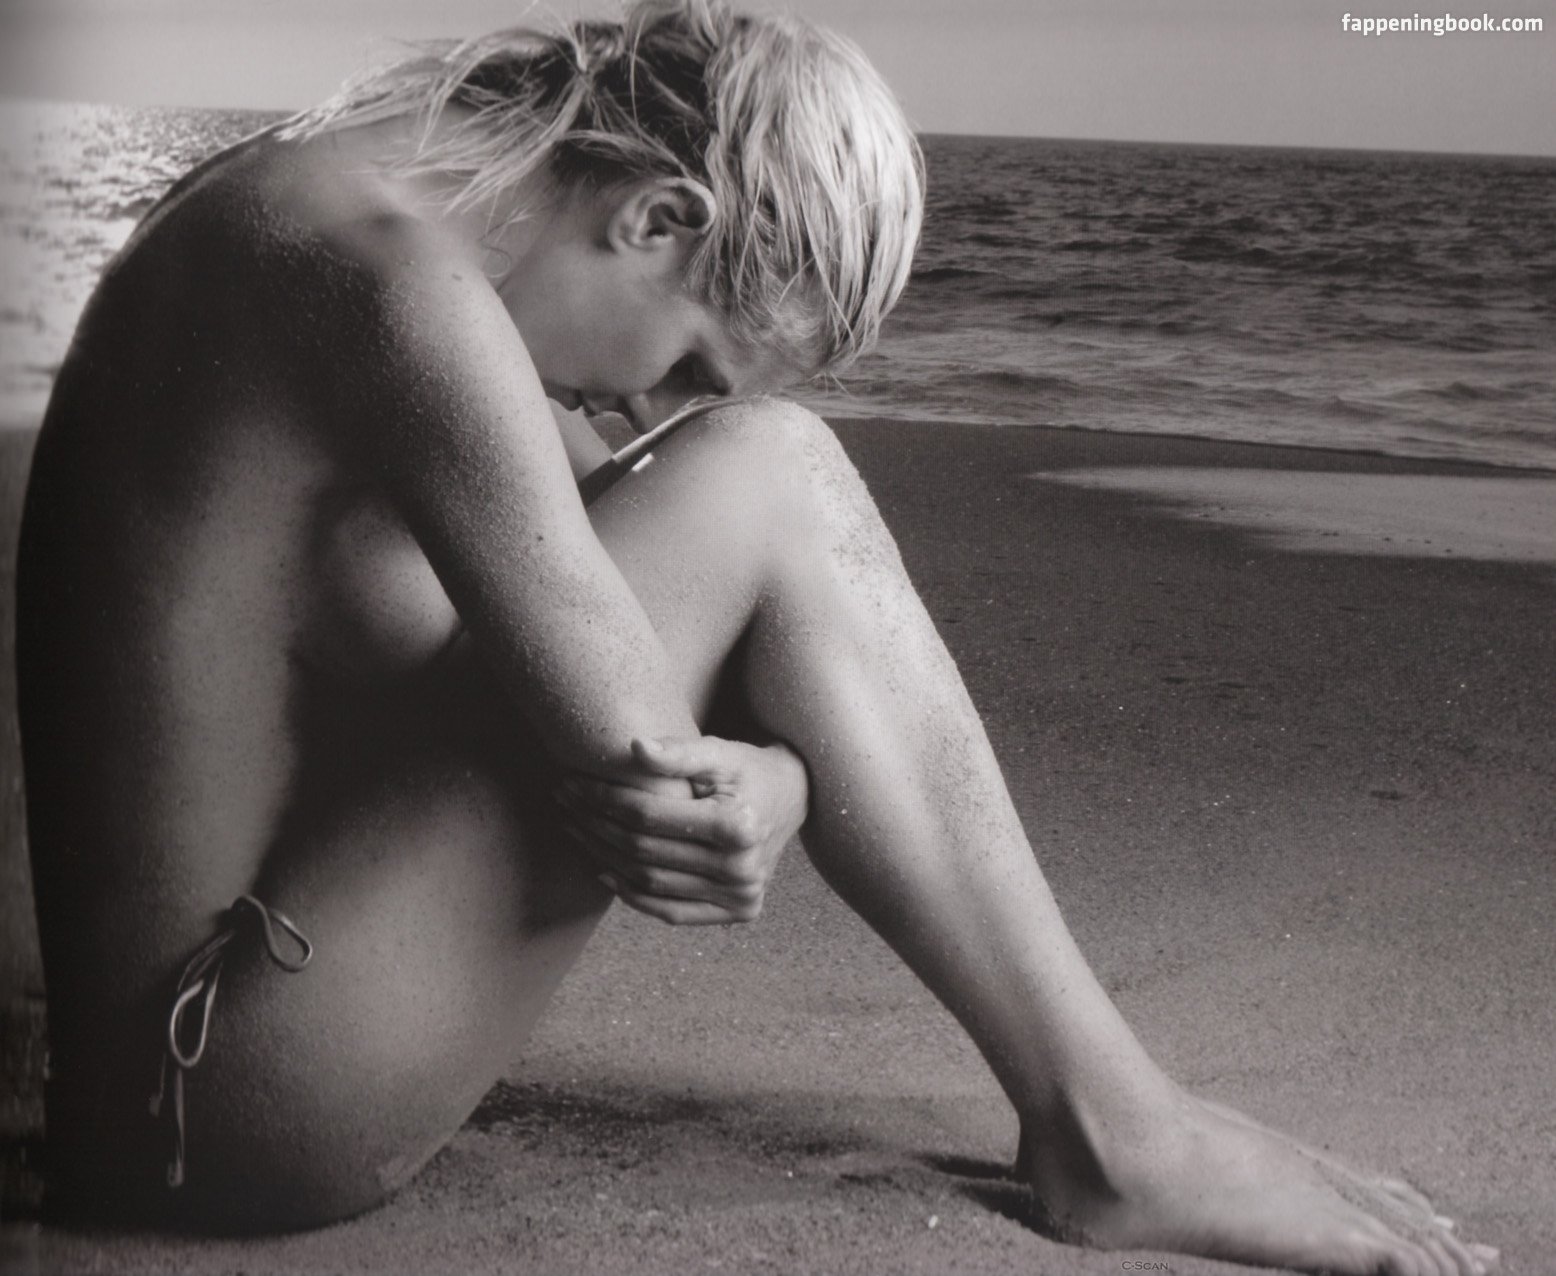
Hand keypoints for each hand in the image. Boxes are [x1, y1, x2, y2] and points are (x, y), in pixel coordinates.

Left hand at [554, 735, 808, 924]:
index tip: (572, 782)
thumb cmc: (749, 769)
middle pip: (644, 852)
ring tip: (574, 829)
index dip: (603, 799)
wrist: (794, 798)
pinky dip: (632, 895)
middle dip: (594, 825)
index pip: (648, 816)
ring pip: (650, 883)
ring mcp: (741, 896)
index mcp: (737, 826)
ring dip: (603, 857)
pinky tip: (603, 870)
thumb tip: (633, 747)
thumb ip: (679, 751)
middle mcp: (742, 869)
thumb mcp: (719, 751)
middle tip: (564, 803)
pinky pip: (671, 911)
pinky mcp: (739, 912)